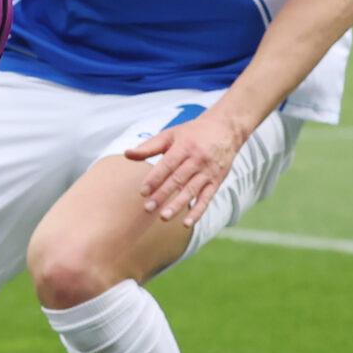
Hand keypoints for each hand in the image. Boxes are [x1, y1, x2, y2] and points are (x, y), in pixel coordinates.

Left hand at [126, 109, 251, 222]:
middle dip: (162, 195)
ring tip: (164, 217)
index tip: (142, 192)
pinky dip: (198, 211)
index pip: (168, 165)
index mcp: (185, 146)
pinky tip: (186, 223)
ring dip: (178, 205)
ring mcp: (208, 171)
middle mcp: (198, 159)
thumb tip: (127, 154)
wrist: (225, 129)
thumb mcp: (171, 134)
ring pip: (192, 190)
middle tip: (148, 208)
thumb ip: (149, 146)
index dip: (155, 179)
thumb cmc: (192, 133)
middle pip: (178, 179)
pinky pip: (207, 198)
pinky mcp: (217, 181)